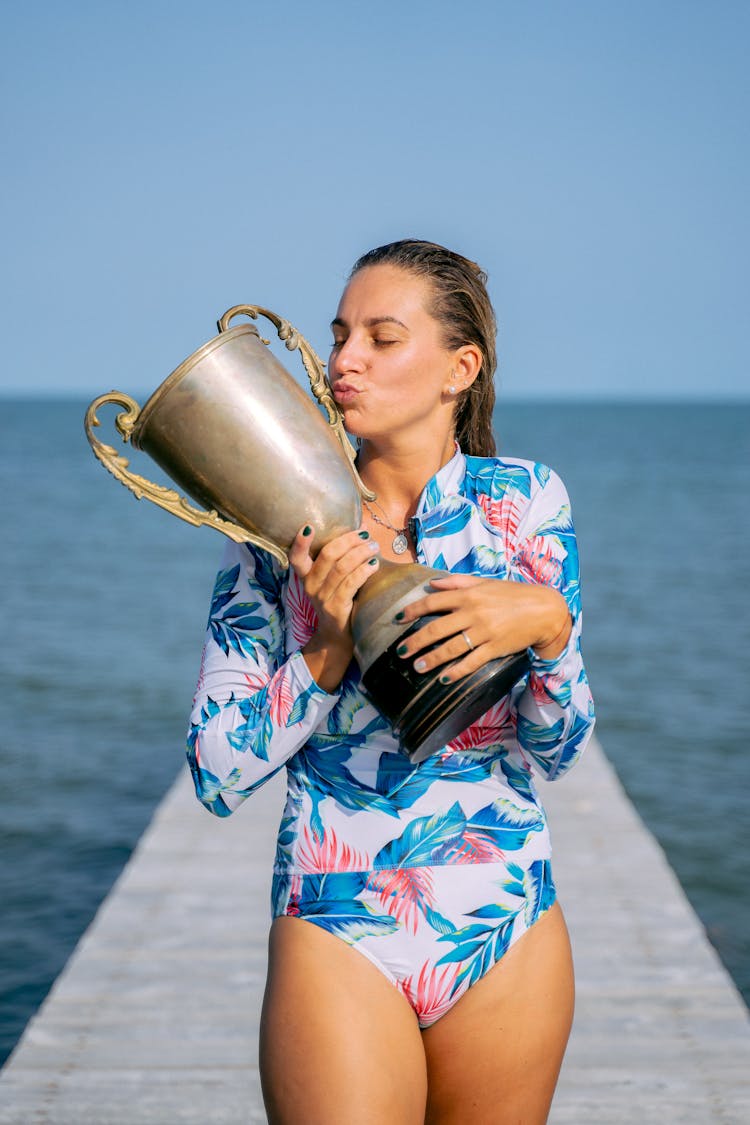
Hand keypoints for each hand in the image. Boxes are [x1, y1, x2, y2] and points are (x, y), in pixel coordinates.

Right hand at [288, 525, 379, 690]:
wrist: (336, 638)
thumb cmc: (339, 601)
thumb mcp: (331, 582)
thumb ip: (339, 560)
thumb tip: (361, 532)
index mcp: (306, 577)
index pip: (295, 557)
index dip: (299, 542)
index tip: (308, 526)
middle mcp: (311, 586)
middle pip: (328, 555)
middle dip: (349, 540)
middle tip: (365, 535)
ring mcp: (322, 598)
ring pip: (342, 567)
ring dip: (361, 553)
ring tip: (374, 547)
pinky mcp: (336, 608)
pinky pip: (351, 583)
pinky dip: (364, 570)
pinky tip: (374, 564)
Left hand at [393, 574, 571, 683]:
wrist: (543, 610)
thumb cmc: (512, 595)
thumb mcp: (484, 582)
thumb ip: (457, 581)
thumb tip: (432, 584)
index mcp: (468, 595)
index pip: (433, 602)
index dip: (413, 610)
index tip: (398, 619)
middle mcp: (473, 612)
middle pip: (436, 628)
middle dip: (416, 641)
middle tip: (400, 651)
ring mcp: (484, 632)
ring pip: (451, 647)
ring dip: (431, 659)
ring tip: (417, 667)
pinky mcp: (495, 648)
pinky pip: (471, 662)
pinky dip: (456, 671)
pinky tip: (443, 678)